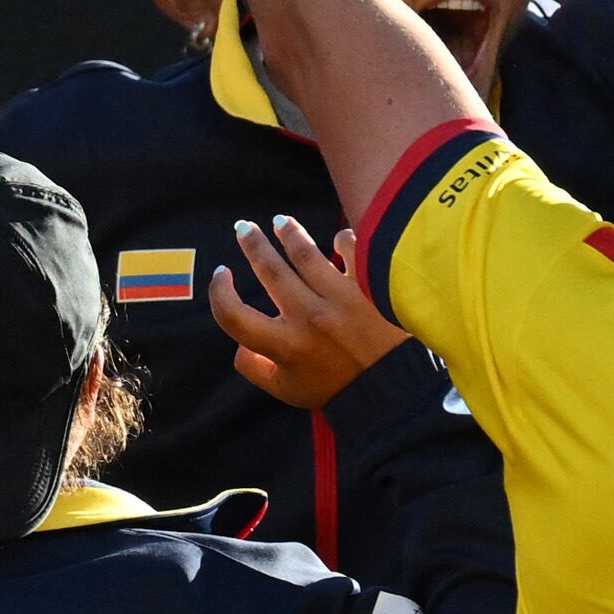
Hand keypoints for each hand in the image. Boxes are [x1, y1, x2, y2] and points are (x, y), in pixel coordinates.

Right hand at [211, 217, 409, 409]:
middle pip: (270, 271)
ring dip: (289, 233)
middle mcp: (308, 317)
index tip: (223, 275)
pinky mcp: (368, 288)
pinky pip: (353, 251)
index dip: (220, 293)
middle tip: (243, 227)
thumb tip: (240, 343)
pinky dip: (344, 241)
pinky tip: (337, 238)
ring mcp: (340, 299)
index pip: (236, 316)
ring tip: (280, 222)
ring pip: (306, 254)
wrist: (393, 389)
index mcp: (285, 345)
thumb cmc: (337, 390)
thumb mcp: (287, 391)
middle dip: (253, 245)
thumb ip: (255, 368)